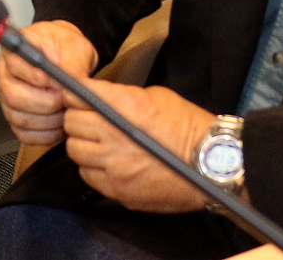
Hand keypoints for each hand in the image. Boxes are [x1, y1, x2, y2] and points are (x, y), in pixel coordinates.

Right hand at [0, 20, 98, 145]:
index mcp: (14, 52)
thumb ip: (73, 61)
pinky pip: (25, 134)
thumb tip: (72, 80)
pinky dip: (46, 134)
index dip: (39, 78)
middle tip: (65, 99)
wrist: (65, 57)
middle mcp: (5, 75)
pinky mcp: (15, 117)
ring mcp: (6, 98)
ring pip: (20, 119)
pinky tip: (58, 123)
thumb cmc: (64, 47)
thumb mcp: (74, 44)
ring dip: (49, 120)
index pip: (15, 66)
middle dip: (47, 103)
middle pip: (15, 97)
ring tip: (65, 110)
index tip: (59, 82)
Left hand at [63, 80, 216, 212]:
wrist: (212, 164)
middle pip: (71, 123)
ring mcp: (114, 166)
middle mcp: (113, 136)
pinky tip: (108, 163)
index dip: (74, 94)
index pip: (78, 94)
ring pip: (75, 150)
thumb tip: (96, 97)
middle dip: (78, 118)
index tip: (76, 95)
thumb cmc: (188, 126)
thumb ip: (121, 96)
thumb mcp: (155, 96)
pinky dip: (92, 168)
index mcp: (123, 107)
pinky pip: (87, 176)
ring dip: (83, 144)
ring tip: (100, 143)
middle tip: (91, 119)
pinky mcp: (118, 190)